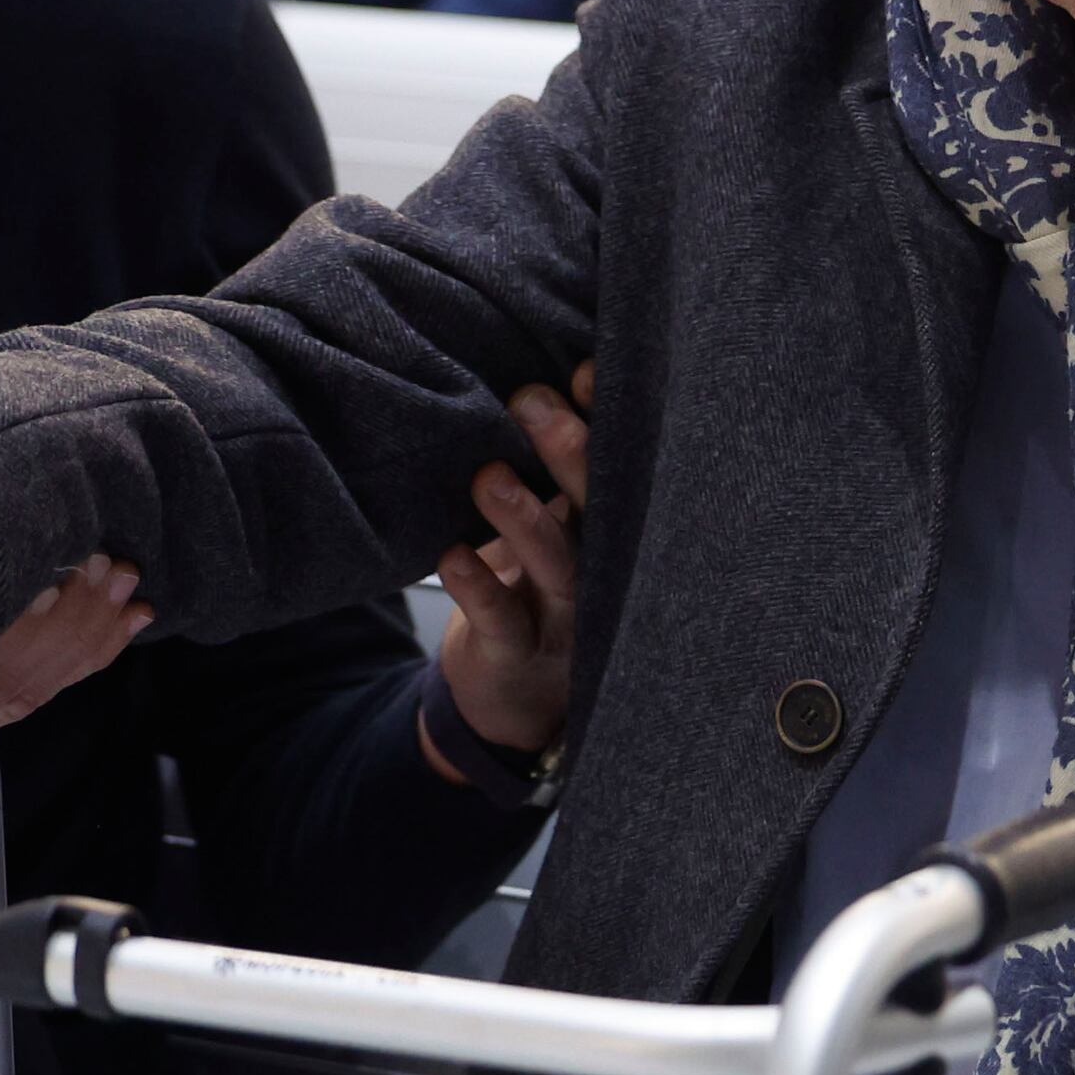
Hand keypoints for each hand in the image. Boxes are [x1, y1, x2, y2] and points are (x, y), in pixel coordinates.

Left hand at [434, 366, 590, 762]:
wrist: (514, 706)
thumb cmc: (531, 594)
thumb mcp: (552, 532)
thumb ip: (553, 475)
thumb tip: (537, 383)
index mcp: (610, 531)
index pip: (621, 468)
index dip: (607, 419)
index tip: (583, 368)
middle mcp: (602, 572)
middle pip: (599, 510)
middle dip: (571, 454)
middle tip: (531, 402)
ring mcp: (566, 619)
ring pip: (558, 565)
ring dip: (524, 520)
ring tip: (489, 476)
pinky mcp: (520, 656)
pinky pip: (502, 621)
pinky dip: (479, 588)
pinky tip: (453, 557)